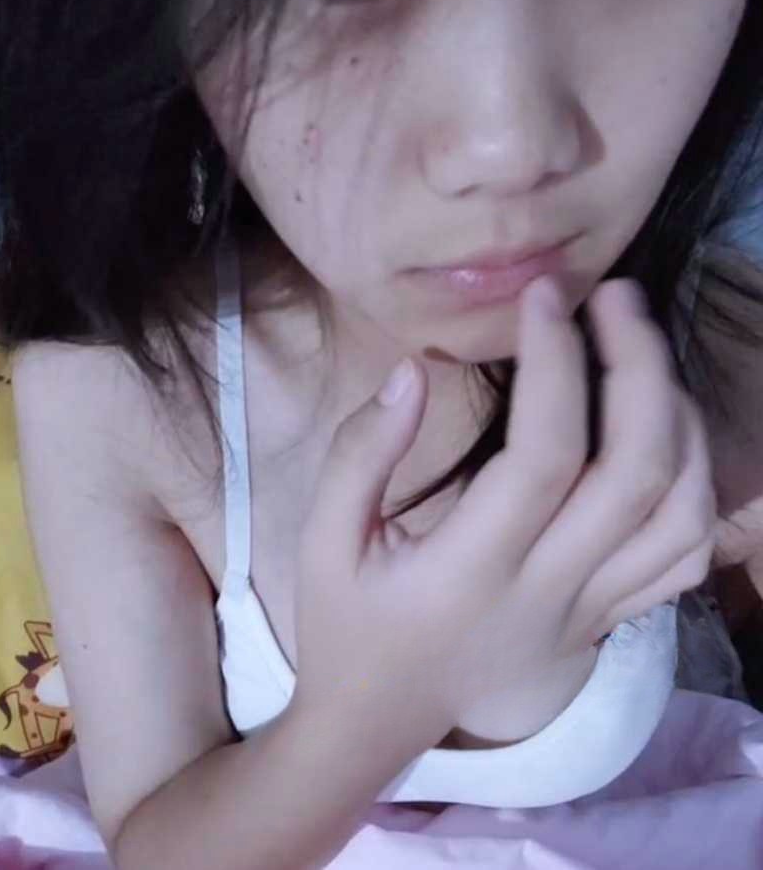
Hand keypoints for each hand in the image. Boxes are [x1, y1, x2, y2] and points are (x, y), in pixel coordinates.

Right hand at [290, 278, 715, 754]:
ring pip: (678, 514)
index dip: (554, 364)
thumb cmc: (347, 626)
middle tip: (614, 297)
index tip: (541, 296)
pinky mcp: (607, 623)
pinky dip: (694, 487)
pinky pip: (682, 558)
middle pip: (634, 473)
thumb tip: (412, 369)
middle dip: (639, 367)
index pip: (542, 455)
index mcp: (470, 571)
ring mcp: (589, 614)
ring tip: (643, 350)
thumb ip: (360, 454)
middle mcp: (548, 593)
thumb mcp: (324, 541)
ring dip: (678, 419)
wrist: (379, 722)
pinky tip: (666, 433)